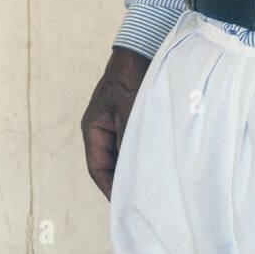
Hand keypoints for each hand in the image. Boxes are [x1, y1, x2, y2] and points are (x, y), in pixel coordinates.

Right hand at [81, 47, 149, 200]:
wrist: (143, 46)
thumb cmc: (132, 75)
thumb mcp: (130, 110)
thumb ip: (130, 140)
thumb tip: (135, 172)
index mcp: (93, 128)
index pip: (97, 168)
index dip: (109, 189)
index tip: (123, 207)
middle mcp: (103, 128)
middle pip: (111, 163)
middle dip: (125, 181)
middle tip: (142, 203)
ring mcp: (118, 122)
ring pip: (126, 153)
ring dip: (138, 167)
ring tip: (154, 187)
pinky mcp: (134, 116)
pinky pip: (137, 141)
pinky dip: (146, 152)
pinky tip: (161, 162)